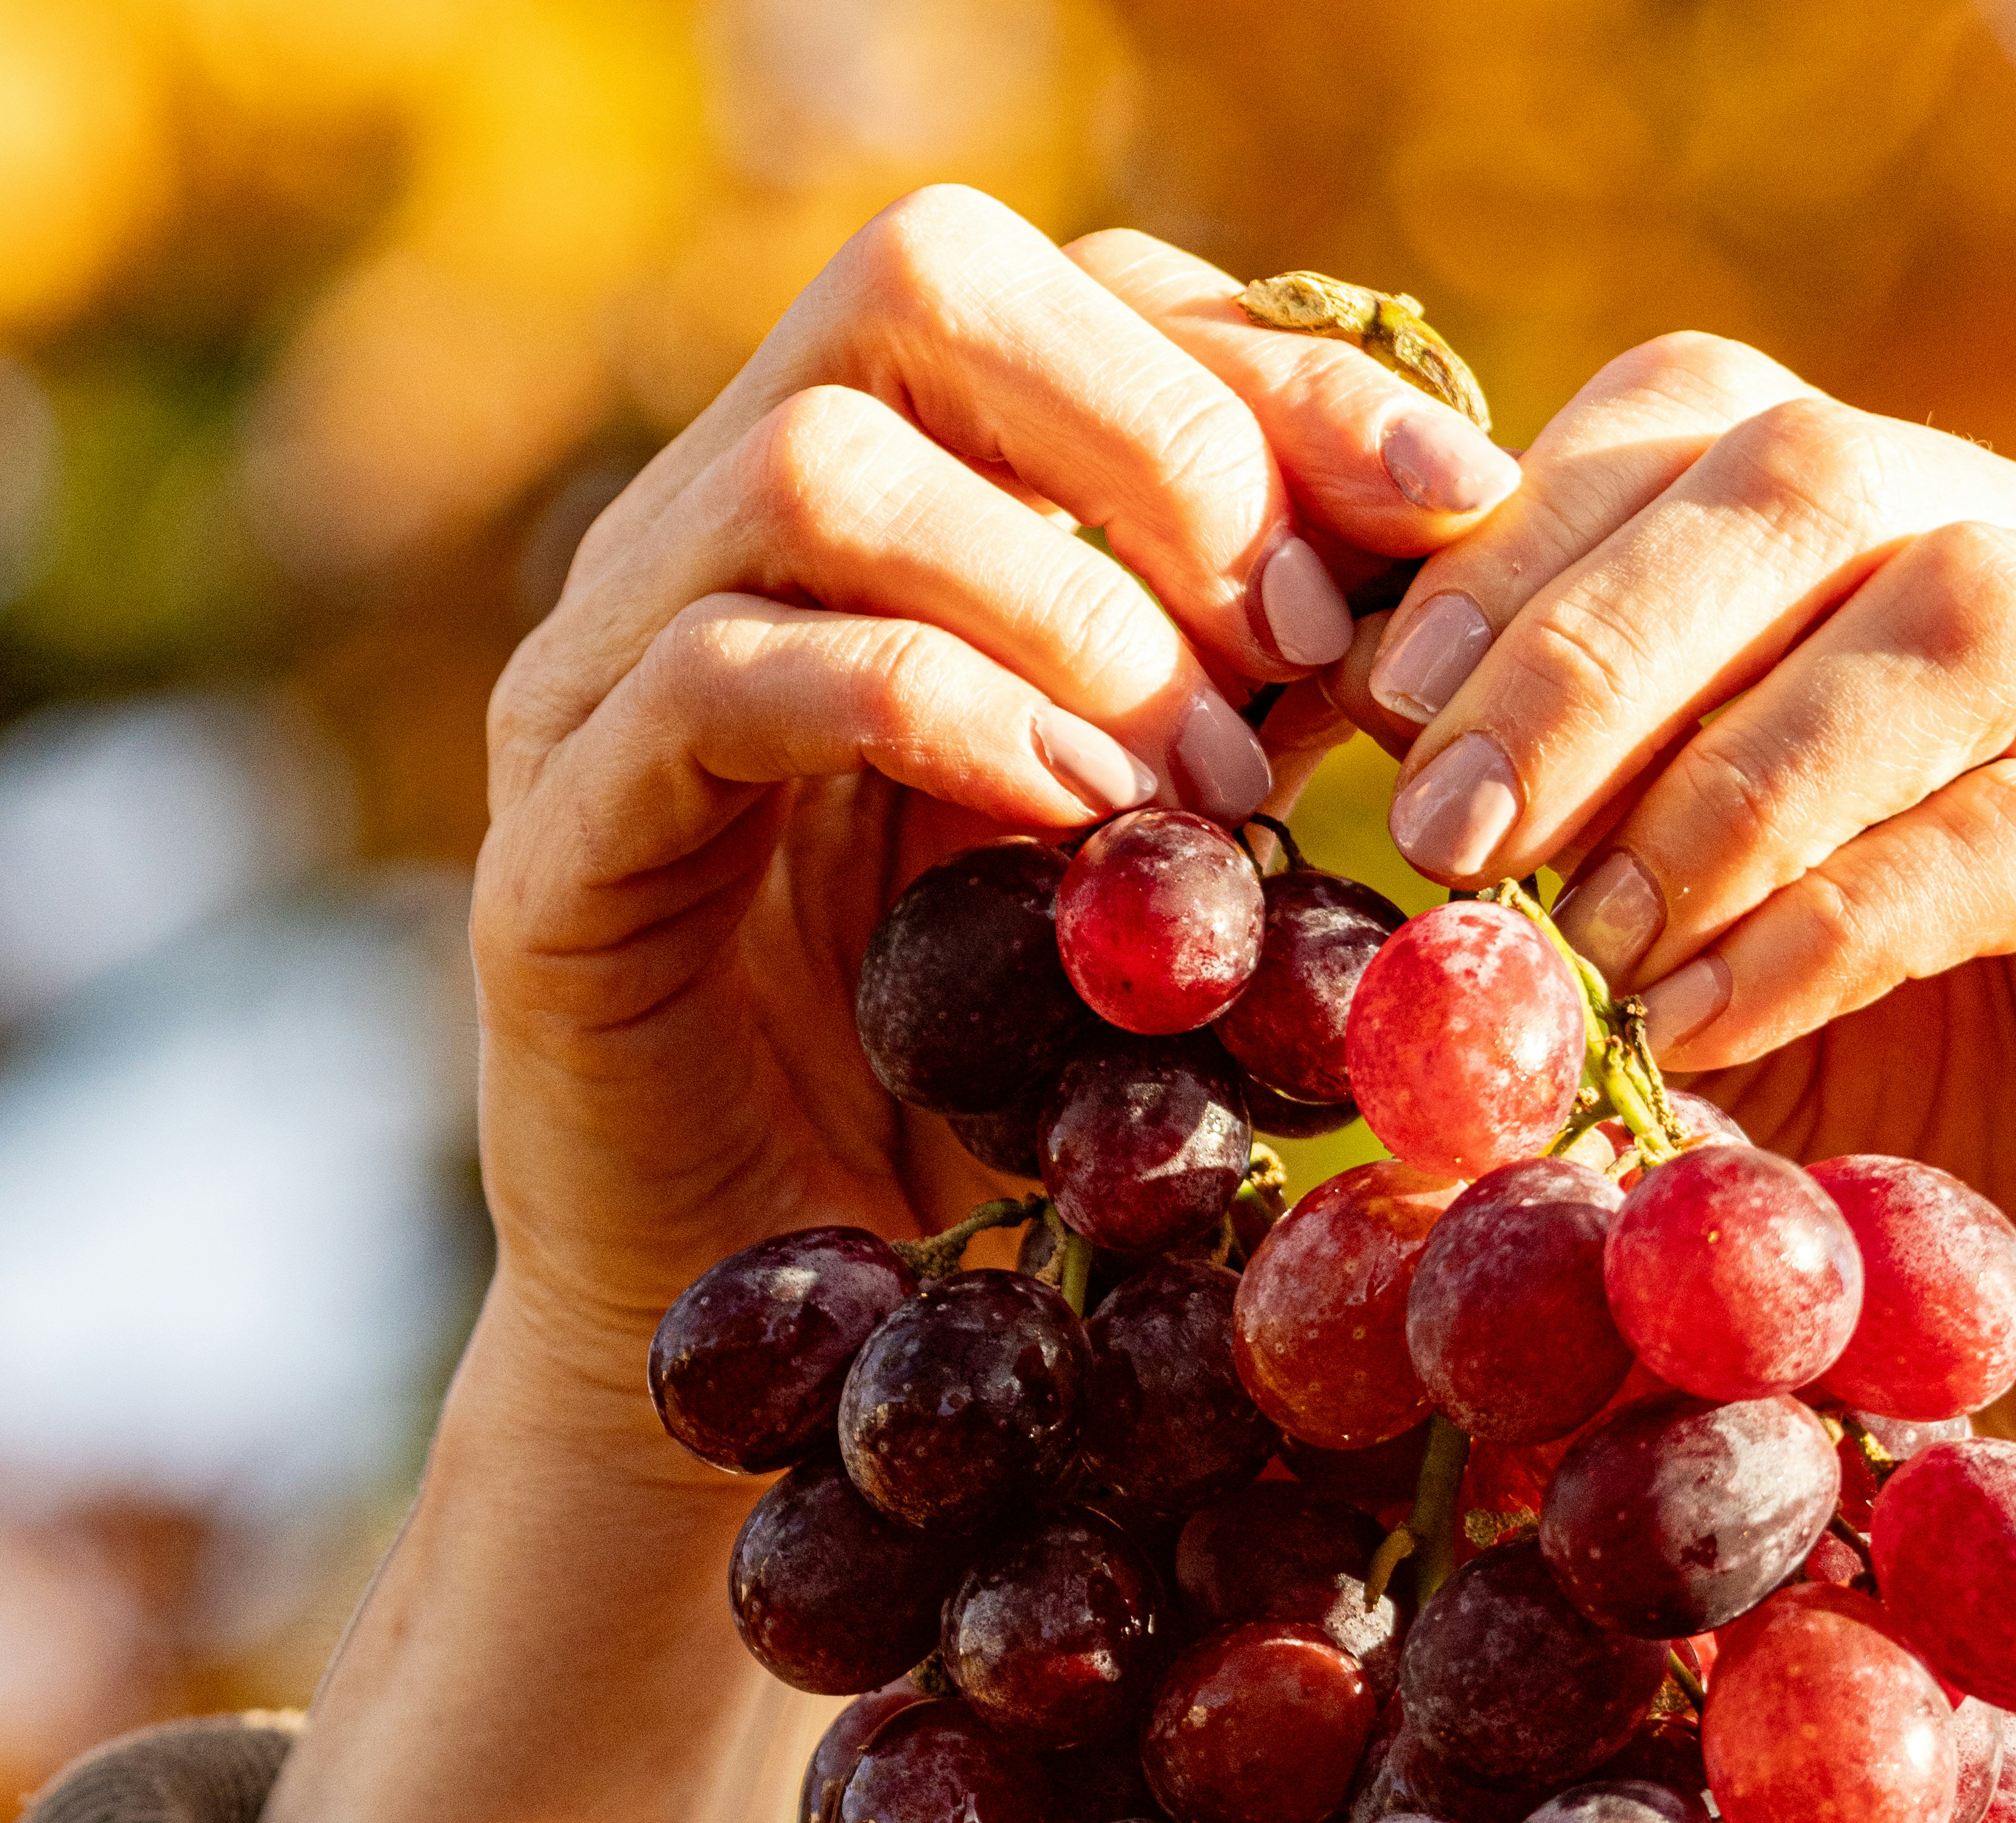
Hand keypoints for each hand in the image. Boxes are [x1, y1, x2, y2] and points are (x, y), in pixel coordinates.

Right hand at [471, 188, 1512, 1414]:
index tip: (1445, 512)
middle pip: (915, 279)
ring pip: (821, 468)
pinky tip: (1078, 823)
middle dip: (1155, 435)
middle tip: (1299, 635)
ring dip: (1062, 602)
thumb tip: (1456, 554)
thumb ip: (1255, 695)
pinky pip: (726, 682)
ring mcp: (602, 677)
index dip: (1267, 369)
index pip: (1057, 297)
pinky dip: (936, 716)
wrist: (800, 1350)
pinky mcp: (560, 843)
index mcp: (860, 511)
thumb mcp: (1155, 861)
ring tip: (1208, 778)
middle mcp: (705, 537)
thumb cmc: (989, 1110)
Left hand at [1332, 330, 2015, 1515]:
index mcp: (1924, 552)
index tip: (1370, 715)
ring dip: (1727, 776)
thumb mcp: (1679, 998)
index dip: (1514, 541)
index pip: (1706, 421)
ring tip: (1592, 943)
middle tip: (1447, 830)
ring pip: (1961, 603)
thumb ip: (1548, 876)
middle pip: (1813, 471)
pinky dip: (1846, 918)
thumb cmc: (1897, 1170)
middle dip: (1586, 646)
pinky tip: (1713, 1028)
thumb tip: (1323, 786)